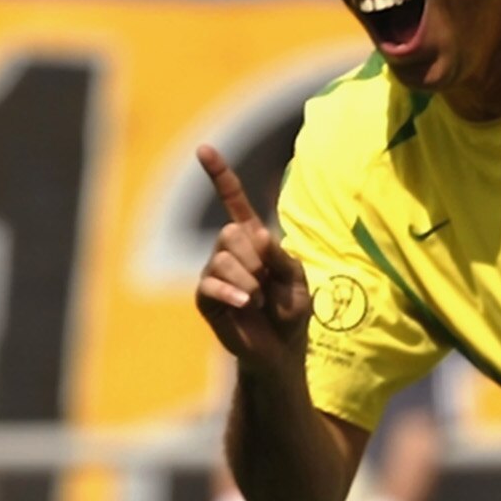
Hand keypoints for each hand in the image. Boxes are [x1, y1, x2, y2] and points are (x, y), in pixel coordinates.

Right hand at [193, 143, 311, 372]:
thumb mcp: (297, 280)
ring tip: (260, 300)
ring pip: (223, 258)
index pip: (233, 202)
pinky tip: (248, 303)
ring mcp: (214, 272)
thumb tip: (256, 234)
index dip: (220, 176)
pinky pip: (212, 283)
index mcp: (253, 241)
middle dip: (256, 258)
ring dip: (250, 280)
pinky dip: (234, 292)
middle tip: (268, 283)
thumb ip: (279, 256)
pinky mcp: (206, 296)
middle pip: (231, 233)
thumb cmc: (291, 314)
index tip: (203, 149)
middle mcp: (229, 251)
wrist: (280, 351)